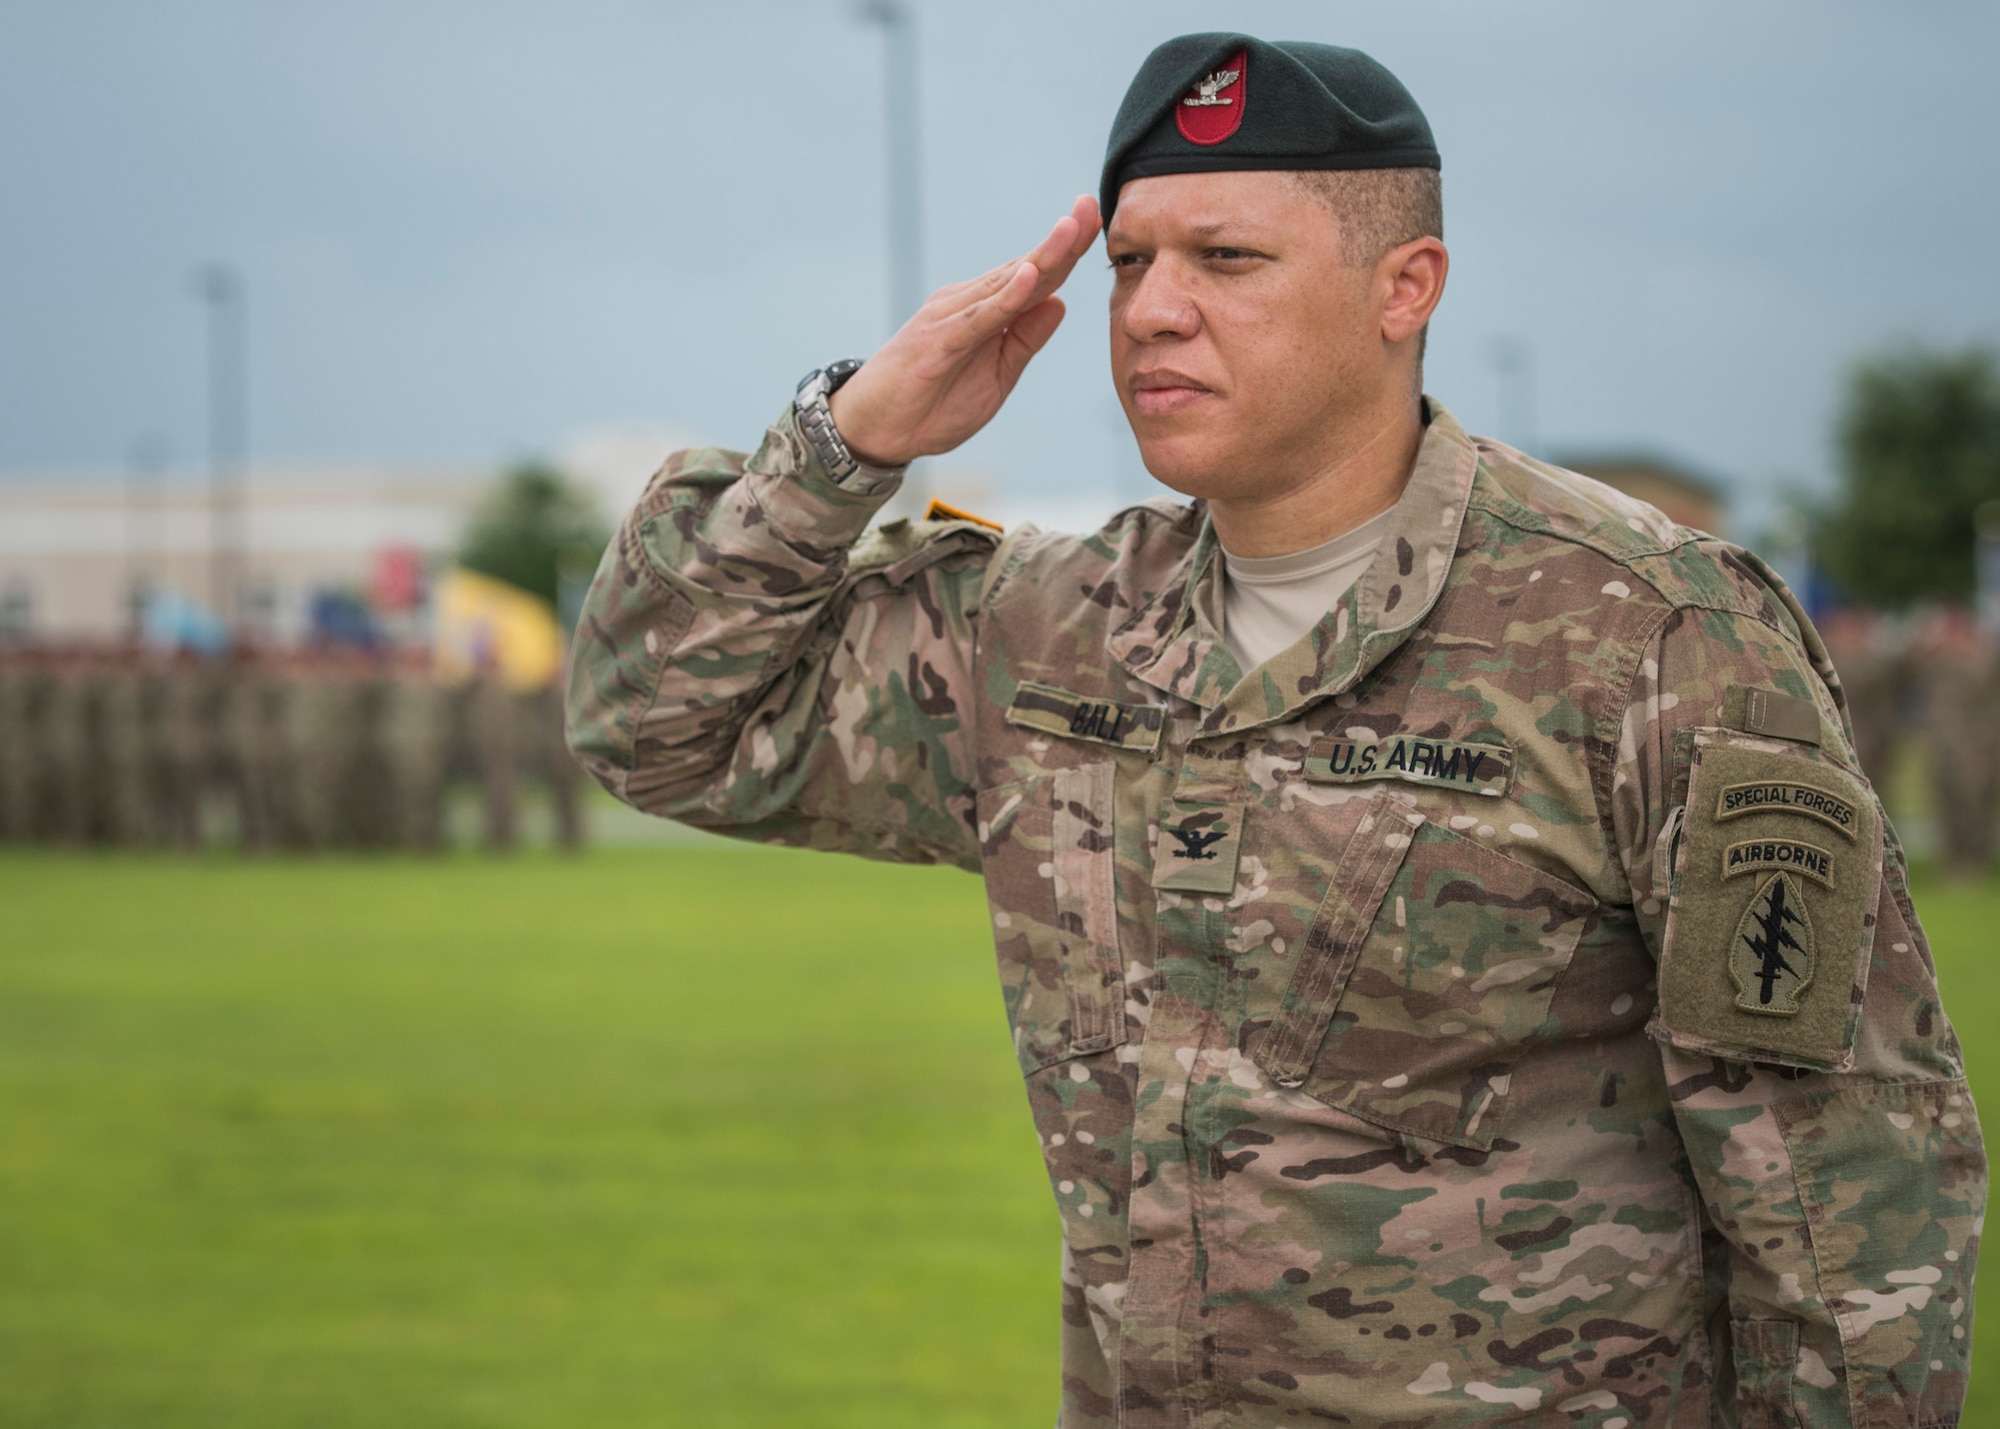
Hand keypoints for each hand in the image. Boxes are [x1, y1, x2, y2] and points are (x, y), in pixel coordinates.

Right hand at [829, 194, 1100, 466]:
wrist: (874, 430)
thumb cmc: (931, 406)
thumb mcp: (996, 378)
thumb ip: (1024, 340)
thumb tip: (1058, 302)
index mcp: (985, 313)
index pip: (1034, 279)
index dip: (1066, 252)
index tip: (1094, 220)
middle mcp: (966, 304)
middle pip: (1024, 270)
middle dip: (1061, 240)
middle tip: (1090, 205)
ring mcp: (950, 319)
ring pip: (1004, 285)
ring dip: (1041, 257)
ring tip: (1071, 228)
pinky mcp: (937, 342)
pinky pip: (978, 319)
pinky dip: (1005, 298)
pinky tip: (1030, 278)